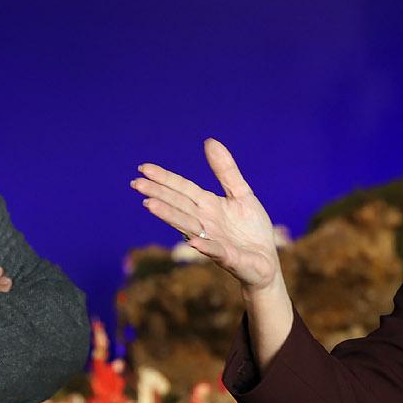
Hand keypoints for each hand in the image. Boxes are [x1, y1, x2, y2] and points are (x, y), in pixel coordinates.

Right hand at [131, 138, 281, 292]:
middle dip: (158, 194)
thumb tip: (209, 141)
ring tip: (150, 205)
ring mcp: (214, 241)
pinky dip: (204, 247)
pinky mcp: (229, 258)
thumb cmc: (251, 229)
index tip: (143, 168)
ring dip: (170, 216)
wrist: (266, 261)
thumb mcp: (241, 194)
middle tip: (136, 183)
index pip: (183, 189)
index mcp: (208, 206)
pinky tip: (193, 242)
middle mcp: (205, 223)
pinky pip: (216, 251)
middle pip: (179, 205)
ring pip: (188, 226)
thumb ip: (225, 171)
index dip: (164, 178)